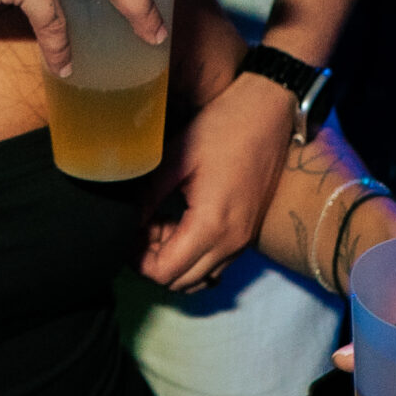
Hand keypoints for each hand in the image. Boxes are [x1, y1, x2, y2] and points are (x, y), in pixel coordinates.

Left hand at [135, 74, 291, 290]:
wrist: (269, 112)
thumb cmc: (224, 127)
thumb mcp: (175, 158)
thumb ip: (148, 197)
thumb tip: (128, 222)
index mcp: (211, 226)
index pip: (165, 272)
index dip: (137, 261)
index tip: (125, 236)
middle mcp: (231, 243)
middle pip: (181, 282)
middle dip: (153, 263)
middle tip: (138, 229)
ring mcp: (243, 240)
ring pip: (199, 277)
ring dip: (173, 260)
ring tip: (157, 224)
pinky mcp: (247, 232)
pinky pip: (215, 262)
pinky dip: (193, 254)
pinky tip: (180, 222)